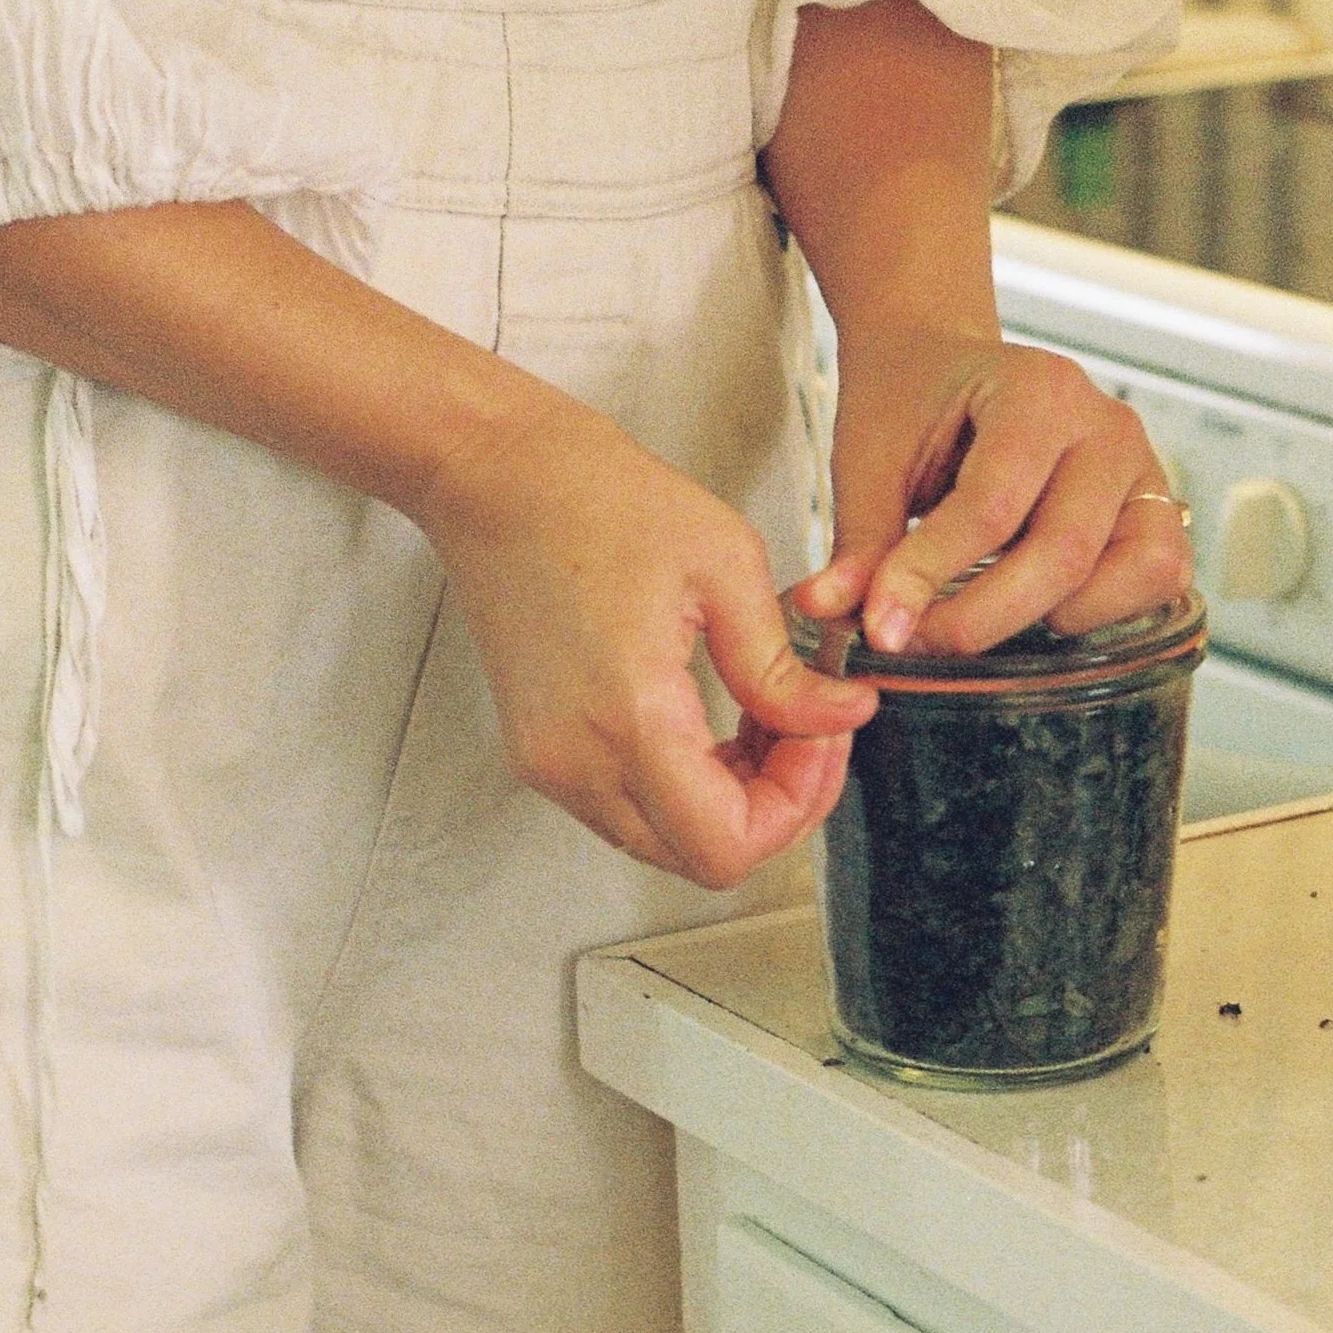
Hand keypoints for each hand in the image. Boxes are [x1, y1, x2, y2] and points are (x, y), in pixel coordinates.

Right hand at [415, 389, 876, 884]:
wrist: (492, 474)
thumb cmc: (591, 497)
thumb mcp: (725, 565)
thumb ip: (783, 668)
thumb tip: (839, 717)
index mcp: (628, 718)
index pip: (729, 845)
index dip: (798, 806)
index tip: (826, 738)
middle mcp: (577, 761)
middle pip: (700, 858)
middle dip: (776, 807)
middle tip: (810, 732)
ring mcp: (550, 763)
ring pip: (667, 841)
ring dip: (733, 799)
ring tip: (768, 718)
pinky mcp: (541, 750)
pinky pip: (630, 807)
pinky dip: (688, 785)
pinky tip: (719, 720)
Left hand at [792, 320, 1193, 655]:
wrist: (944, 363)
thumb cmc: (911, 400)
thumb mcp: (870, 460)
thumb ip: (861, 541)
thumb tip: (831, 612)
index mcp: (1039, 390)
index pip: (991, 508)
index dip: (932, 577)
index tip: (881, 626)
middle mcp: (1108, 426)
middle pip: (1064, 553)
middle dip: (984, 617)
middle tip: (919, 641)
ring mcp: (1145, 468)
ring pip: (1131, 574)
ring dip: (1056, 617)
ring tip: (985, 614)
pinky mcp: (1157, 510)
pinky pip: (1158, 578)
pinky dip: (1105, 611)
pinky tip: (1038, 609)